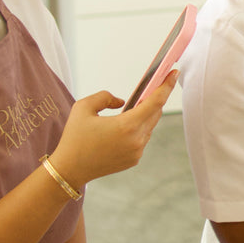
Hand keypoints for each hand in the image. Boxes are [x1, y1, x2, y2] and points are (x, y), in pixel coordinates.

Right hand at [48, 70, 176, 186]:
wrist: (69, 170)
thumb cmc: (74, 137)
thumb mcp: (83, 108)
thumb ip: (105, 97)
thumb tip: (122, 102)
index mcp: (127, 126)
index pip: (155, 102)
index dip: (166, 86)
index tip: (174, 73)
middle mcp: (137, 140)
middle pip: (155, 113)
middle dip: (155, 98)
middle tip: (154, 85)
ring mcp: (137, 152)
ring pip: (149, 127)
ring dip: (145, 115)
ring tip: (138, 104)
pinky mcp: (134, 160)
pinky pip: (142, 139)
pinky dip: (138, 129)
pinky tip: (128, 124)